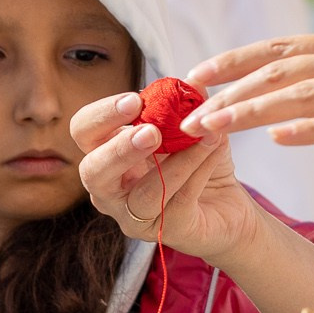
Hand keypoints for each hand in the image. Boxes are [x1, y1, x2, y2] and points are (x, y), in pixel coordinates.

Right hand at [71, 89, 267, 261]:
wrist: (229, 207)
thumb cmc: (199, 163)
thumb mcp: (195, 125)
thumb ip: (190, 103)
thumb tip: (194, 80)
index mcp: (106, 153)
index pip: (84, 131)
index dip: (102, 115)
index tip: (135, 100)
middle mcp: (110, 189)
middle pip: (93, 172)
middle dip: (119, 149)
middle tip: (151, 132)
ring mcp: (135, 216)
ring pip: (143, 194)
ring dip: (176, 162)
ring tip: (203, 136)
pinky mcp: (168, 231)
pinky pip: (178, 204)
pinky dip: (198, 172)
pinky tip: (215, 150)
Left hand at [185, 31, 313, 151]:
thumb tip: (292, 110)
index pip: (282, 50)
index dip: (234, 60)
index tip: (194, 74)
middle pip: (282, 71)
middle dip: (229, 90)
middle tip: (186, 110)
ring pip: (308, 95)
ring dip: (255, 110)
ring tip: (214, 125)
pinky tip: (281, 137)